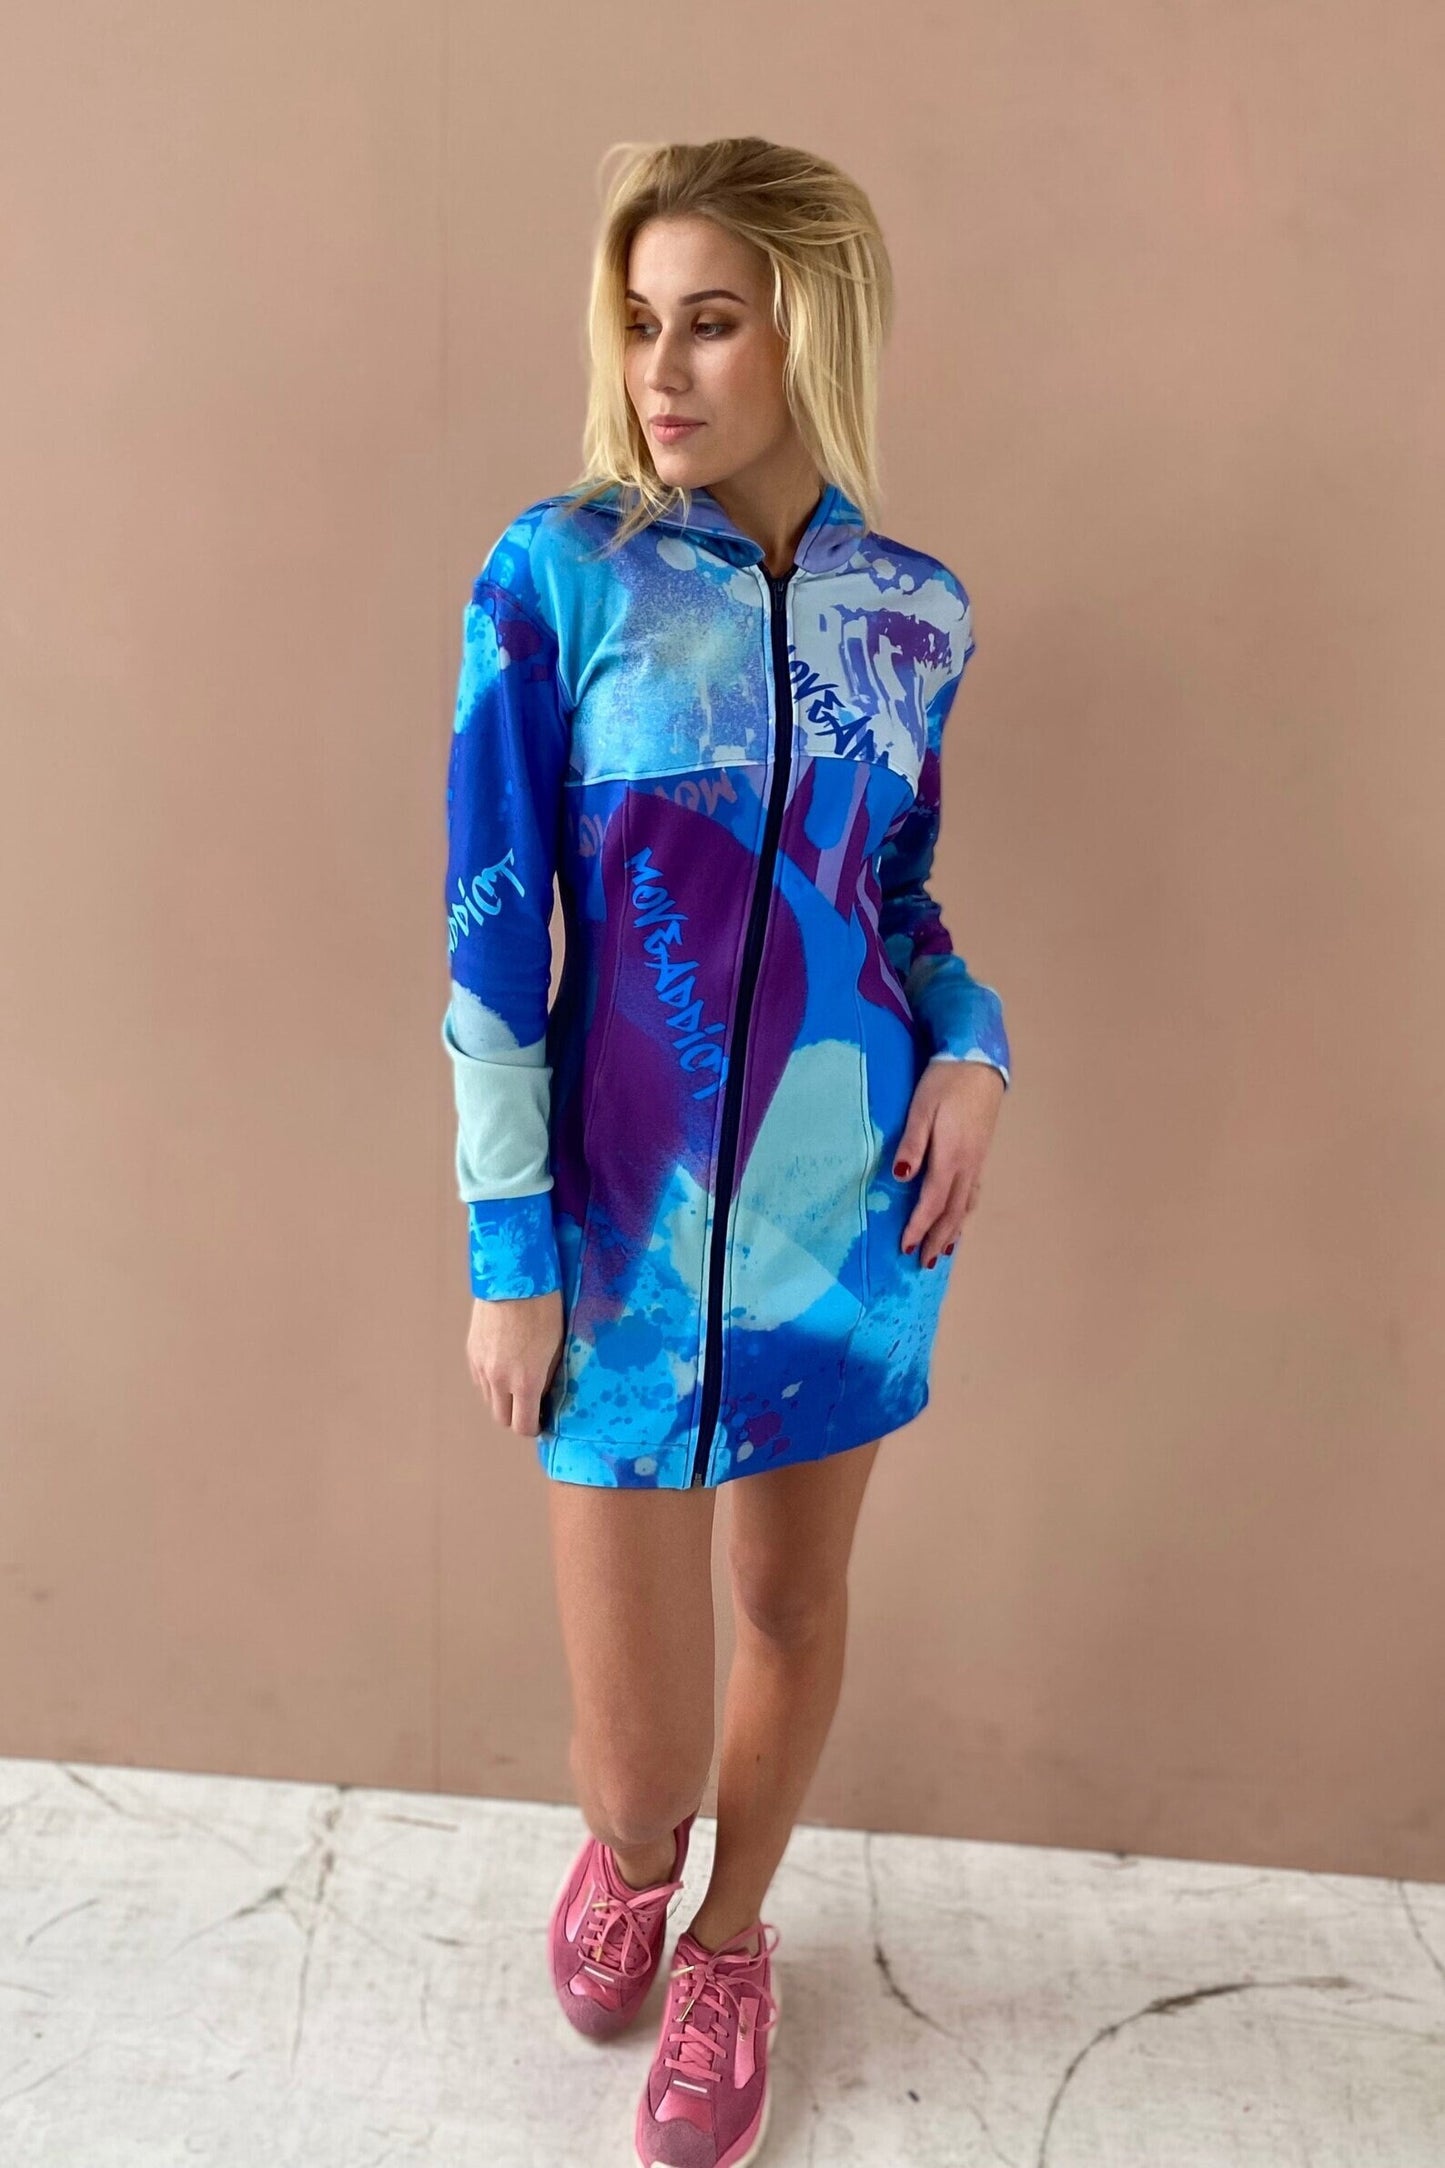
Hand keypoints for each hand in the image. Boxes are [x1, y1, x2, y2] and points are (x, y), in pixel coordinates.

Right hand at [467, 1289, 563, 1435]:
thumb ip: (547, 1378)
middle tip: (531, 1405)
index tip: (542, 1421)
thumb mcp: (556, 1347)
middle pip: (501, 1418)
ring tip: (519, 1384)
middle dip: (516, 1417)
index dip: (534, 1428)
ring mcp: (481, 1365)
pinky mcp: (471, 1350)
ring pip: (488, 1399)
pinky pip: (479, 1380)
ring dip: (503, 1399)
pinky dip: (491, 1382)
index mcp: (524, 1382)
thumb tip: (543, 1395)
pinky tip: (505, 1367)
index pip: (523, 1425)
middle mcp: (497, 1379)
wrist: (513, 1276)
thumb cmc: (544, 1308)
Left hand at [893, 1059, 1004, 1268]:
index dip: (918, 1227)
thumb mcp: (921, 1109)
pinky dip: (964, 1213)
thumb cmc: (945, 1082)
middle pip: (952, 1212)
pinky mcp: (980, 1153)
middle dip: (937, 1239)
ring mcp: (977, 1161)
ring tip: (940, 1252)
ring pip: (965, 1206)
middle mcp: (967, 1166)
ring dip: (952, 1231)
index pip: (933, 1202)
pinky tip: (960, 1218)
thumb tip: (900, 1178)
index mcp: (950, 1157)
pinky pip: (972, 1193)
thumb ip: (911, 1144)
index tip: (904, 1247)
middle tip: (922, 1263)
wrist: (979, 1062)